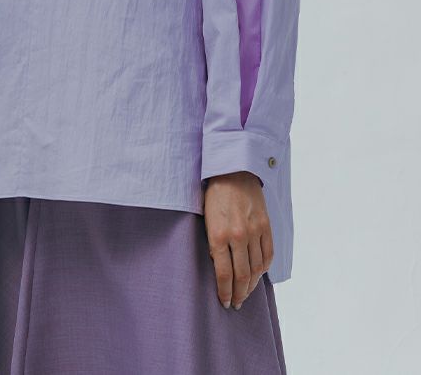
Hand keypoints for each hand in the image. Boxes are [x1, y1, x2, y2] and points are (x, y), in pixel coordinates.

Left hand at [203, 171, 272, 309]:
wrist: (234, 171)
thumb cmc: (215, 195)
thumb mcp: (206, 220)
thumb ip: (213, 244)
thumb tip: (219, 266)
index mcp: (218, 235)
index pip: (224, 274)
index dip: (225, 292)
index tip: (225, 302)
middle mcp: (238, 235)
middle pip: (242, 276)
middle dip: (239, 294)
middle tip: (236, 303)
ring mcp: (254, 230)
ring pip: (257, 268)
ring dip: (252, 285)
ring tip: (247, 292)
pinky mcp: (266, 225)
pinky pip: (268, 254)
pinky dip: (264, 268)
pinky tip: (259, 274)